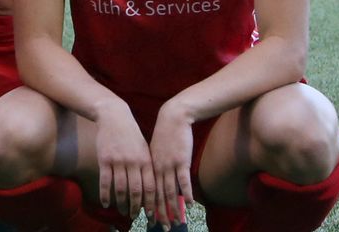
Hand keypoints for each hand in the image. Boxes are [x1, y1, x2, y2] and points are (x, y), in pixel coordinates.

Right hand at [94, 101, 154, 218]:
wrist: (115, 116)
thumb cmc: (131, 135)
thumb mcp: (144, 149)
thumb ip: (148, 167)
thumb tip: (152, 188)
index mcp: (146, 161)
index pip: (151, 187)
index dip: (152, 203)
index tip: (152, 215)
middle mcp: (134, 162)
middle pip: (136, 191)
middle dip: (137, 207)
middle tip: (135, 217)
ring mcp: (118, 161)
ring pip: (121, 188)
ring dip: (122, 203)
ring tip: (123, 212)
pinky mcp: (104, 159)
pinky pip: (105, 181)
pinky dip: (105, 194)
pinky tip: (105, 203)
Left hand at [148, 102, 196, 226]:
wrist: (172, 118)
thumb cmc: (165, 136)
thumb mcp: (155, 152)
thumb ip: (156, 167)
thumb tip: (157, 182)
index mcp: (149, 167)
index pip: (148, 192)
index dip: (150, 207)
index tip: (150, 220)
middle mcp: (157, 168)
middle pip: (158, 195)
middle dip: (160, 213)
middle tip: (163, 228)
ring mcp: (169, 165)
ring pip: (170, 191)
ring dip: (174, 208)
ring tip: (176, 222)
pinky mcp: (181, 160)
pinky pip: (183, 179)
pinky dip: (187, 192)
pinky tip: (190, 203)